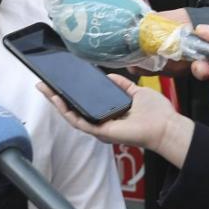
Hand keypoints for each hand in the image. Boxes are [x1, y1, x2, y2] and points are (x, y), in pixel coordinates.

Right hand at [36, 75, 192, 164]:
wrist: (166, 126)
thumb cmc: (156, 113)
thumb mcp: (136, 92)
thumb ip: (122, 85)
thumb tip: (108, 76)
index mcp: (107, 113)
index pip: (84, 103)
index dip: (69, 94)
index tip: (58, 82)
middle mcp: (100, 121)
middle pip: (72, 109)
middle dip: (55, 97)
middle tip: (42, 84)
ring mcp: (99, 128)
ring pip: (71, 115)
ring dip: (56, 103)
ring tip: (45, 90)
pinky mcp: (101, 132)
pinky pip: (79, 122)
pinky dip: (67, 112)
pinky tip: (58, 101)